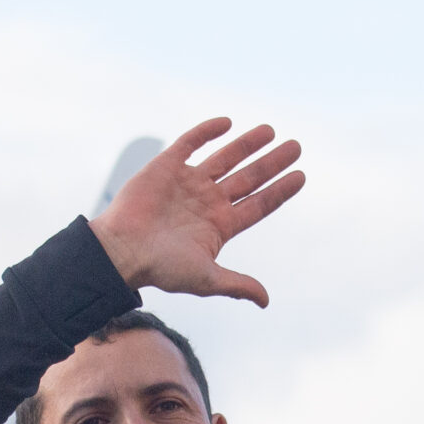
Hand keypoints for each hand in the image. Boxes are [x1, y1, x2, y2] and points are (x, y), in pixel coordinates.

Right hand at [89, 117, 305, 306]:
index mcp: (219, 226)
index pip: (258, 204)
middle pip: (248, 178)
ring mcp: (187, 183)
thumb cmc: (161, 268)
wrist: (122, 250)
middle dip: (272, 162)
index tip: (301, 176)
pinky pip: (189, 143)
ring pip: (225, 158)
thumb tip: (266, 301)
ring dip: (247, 144)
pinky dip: (206, 132)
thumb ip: (237, 284)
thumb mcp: (206, 278)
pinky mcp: (165, 167)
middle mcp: (206, 202)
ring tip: (270, 130)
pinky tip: (227, 122)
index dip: (280, 191)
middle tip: (296, 147)